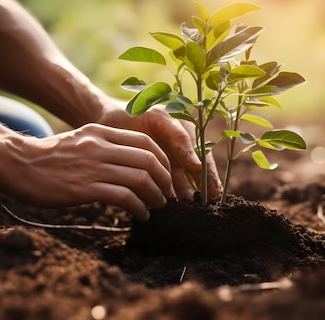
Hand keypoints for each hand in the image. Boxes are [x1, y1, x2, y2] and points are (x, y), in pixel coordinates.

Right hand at [0, 124, 172, 220]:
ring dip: (155, 196)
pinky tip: (140, 215)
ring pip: (140, 179)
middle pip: (148, 160)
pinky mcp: (85, 188)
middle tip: (166, 194)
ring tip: (156, 207)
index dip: (163, 160)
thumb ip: (105, 146)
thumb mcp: (80, 139)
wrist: (15, 163)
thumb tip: (131, 163)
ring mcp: (93, 166)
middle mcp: (100, 146)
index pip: (146, 141)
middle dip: (164, 180)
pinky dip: (138, 207)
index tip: (166, 175)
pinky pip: (124, 197)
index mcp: (101, 132)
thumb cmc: (48, 156)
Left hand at [97, 103, 222, 200]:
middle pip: (196, 176)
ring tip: (184, 212)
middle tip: (202, 208)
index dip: (210, 175)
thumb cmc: (137, 111)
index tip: (214, 193)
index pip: (204, 158)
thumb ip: (179, 138)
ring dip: (183, 198)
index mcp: (188, 135)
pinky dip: (165, 198)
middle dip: (200, 192)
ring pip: (180, 185)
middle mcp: (182, 152)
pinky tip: (166, 208)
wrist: (110, 116)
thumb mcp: (160, 119)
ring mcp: (168, 164)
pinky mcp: (153, 174)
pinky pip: (163, 189)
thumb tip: (197, 165)